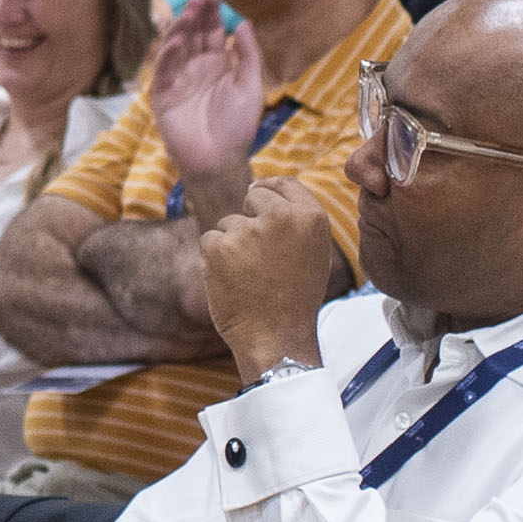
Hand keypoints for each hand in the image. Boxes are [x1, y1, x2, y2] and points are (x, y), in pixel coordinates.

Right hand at [142, 0, 263, 188]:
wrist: (220, 160)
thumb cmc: (238, 126)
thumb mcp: (250, 86)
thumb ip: (248, 55)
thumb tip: (244, 22)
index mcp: (217, 62)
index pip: (212, 30)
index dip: (213, 12)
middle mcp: (196, 66)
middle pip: (193, 33)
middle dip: (196, 14)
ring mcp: (178, 79)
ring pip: (176, 46)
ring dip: (181, 28)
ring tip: (189, 12)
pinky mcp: (163, 95)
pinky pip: (164, 70)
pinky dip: (169, 54)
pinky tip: (177, 40)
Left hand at [202, 178, 352, 377]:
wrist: (277, 338)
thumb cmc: (295, 301)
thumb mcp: (313, 255)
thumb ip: (296, 222)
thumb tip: (266, 191)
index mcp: (311, 218)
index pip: (285, 183)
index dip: (269, 186)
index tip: (257, 192)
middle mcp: (282, 217)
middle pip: (254, 196)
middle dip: (249, 217)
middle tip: (257, 254)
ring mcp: (248, 230)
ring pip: (228, 222)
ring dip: (232, 244)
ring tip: (249, 277)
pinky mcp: (219, 246)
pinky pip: (209, 241)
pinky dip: (214, 259)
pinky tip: (231, 281)